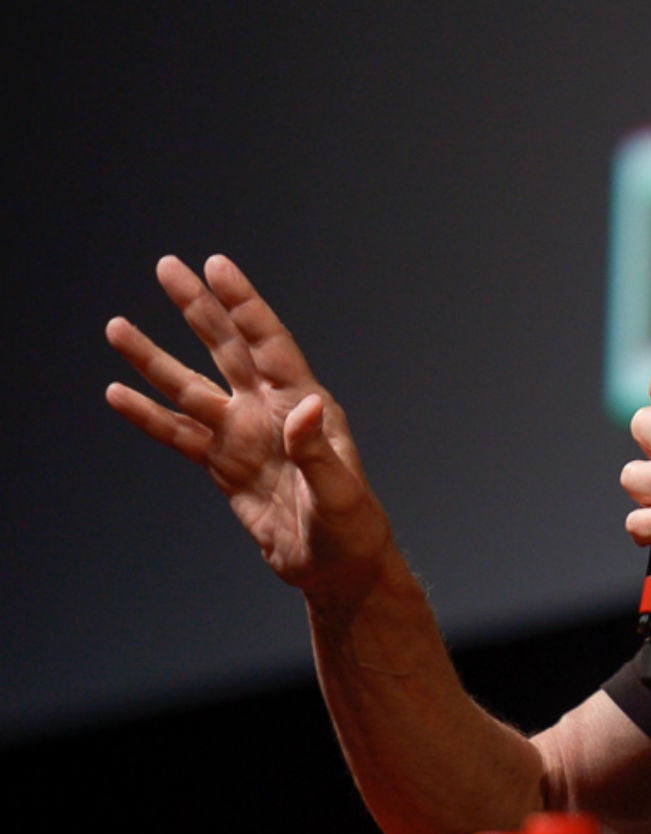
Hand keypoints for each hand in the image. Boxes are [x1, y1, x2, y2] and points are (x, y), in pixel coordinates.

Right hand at [106, 255, 391, 607]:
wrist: (335, 567)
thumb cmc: (351, 527)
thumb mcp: (340, 492)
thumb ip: (318, 451)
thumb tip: (304, 406)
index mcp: (305, 404)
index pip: (268, 342)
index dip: (243, 304)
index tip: (216, 266)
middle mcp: (271, 410)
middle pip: (226, 348)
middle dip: (197, 308)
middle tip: (167, 267)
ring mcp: (243, 435)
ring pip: (190, 386)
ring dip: (154, 359)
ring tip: (117, 327)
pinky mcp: (223, 465)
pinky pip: (177, 434)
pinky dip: (147, 415)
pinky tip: (118, 393)